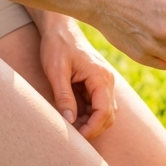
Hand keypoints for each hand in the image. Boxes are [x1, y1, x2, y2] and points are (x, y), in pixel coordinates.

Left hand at [36, 17, 115, 140]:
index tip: (76, 136)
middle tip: (72, 134)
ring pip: (106, 112)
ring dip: (91, 123)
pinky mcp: (97, 84)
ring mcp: (104, 82)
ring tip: (71, 125)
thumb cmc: (57, 47)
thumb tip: (69, 121)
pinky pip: (99, 105)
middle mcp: (107, 80)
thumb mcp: (56, 72)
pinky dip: (89, 115)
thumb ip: (63, 97)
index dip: (92, 128)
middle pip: (109, 116)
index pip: (104, 112)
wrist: (60, 29)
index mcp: (100, 77)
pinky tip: (73, 115)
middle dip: (93, 128)